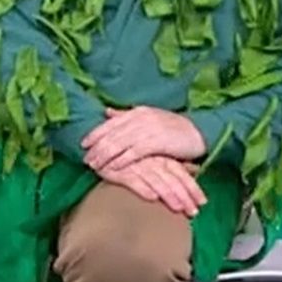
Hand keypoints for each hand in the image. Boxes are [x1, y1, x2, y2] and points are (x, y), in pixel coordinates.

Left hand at [81, 106, 206, 172]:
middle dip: (97, 148)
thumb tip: (107, 112)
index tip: (83, 144)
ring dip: (105, 156)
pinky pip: (134, 153)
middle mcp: (140, 119)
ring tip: (95, 166)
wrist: (199, 132)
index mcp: (137, 112)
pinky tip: (112, 168)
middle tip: (85, 160)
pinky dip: (121, 161)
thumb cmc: (173, 128)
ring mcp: (148, 130)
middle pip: (112, 135)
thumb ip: (126, 116)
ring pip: (119, 144)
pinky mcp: (157, 143)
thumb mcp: (148, 117)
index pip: (110, 123)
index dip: (95, 134)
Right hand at [99, 155, 207, 218]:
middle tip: (193, 212)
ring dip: (168, 194)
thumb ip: (174, 162)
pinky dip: (142, 187)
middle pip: (172, 179)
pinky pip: (132, 179)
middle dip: (184, 196)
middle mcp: (152, 160)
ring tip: (178, 208)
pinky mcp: (118, 170)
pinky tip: (152, 197)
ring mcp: (136, 165)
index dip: (192, 188)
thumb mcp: (156, 156)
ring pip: (156, 180)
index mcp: (162, 157)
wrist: (103, 147)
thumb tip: (195, 168)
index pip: (181, 173)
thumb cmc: (133, 155)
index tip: (202, 203)